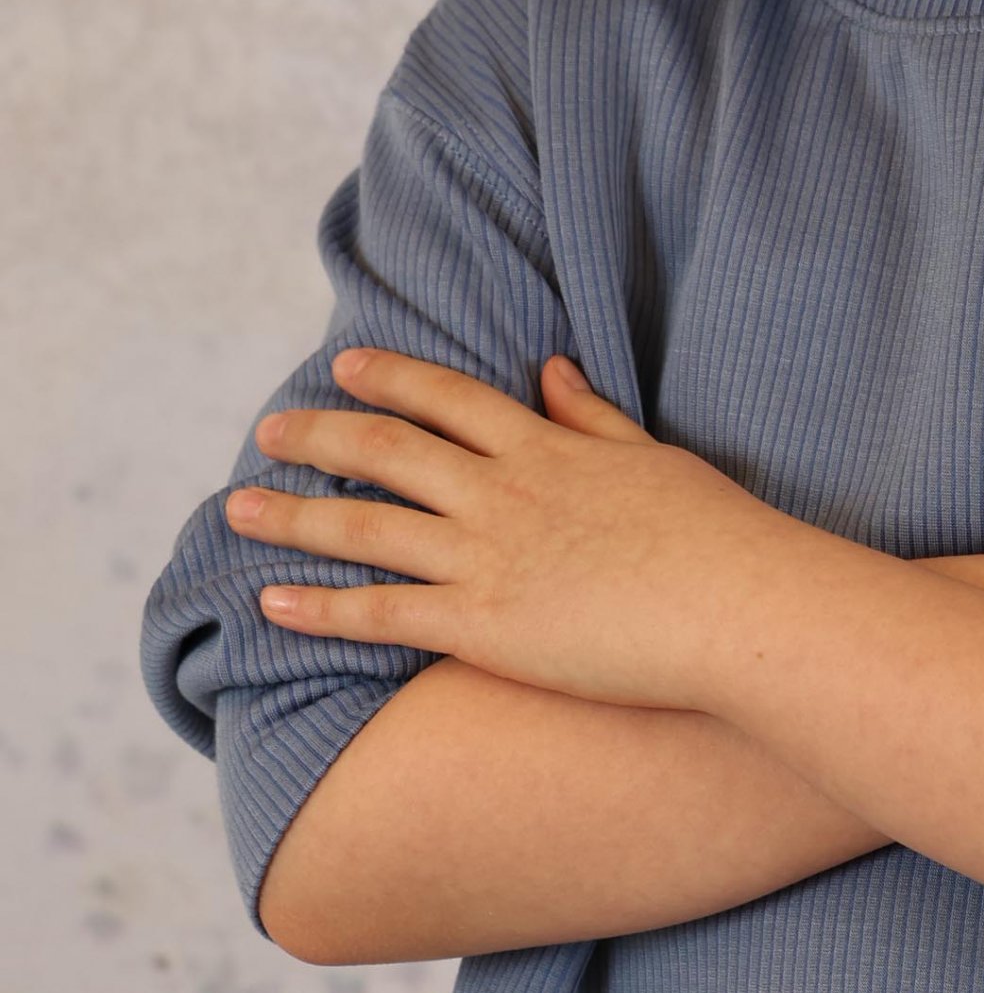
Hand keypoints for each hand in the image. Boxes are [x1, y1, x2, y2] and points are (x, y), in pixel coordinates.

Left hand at [223, 346, 789, 709]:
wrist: (737, 607)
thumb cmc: (715, 537)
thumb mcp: (653, 457)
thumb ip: (594, 416)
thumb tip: (553, 369)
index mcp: (546, 448)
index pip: (449, 397)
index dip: (392, 377)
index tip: (345, 365)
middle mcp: (502, 492)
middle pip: (388, 450)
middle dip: (321, 434)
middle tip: (268, 429)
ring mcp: (487, 557)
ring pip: (366, 525)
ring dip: (295, 514)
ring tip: (238, 508)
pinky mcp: (483, 626)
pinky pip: (381, 613)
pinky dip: (321, 607)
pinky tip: (272, 603)